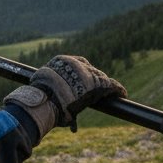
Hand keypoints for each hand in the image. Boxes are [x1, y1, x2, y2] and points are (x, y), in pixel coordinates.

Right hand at [4, 55, 125, 137]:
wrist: (46, 102)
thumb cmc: (40, 99)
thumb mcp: (42, 87)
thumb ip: (49, 88)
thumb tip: (42, 100)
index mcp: (61, 60)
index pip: (77, 63)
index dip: (84, 72)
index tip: (86, 80)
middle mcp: (75, 63)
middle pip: (90, 69)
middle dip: (96, 79)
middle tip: (99, 89)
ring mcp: (87, 72)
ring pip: (100, 77)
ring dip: (106, 85)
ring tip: (114, 92)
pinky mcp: (97, 83)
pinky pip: (110, 85)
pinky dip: (117, 89)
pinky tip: (122, 93)